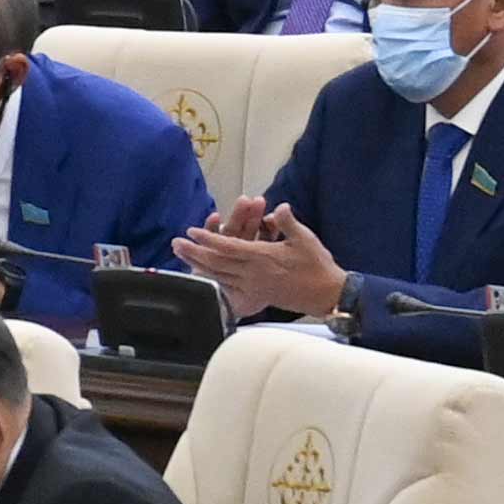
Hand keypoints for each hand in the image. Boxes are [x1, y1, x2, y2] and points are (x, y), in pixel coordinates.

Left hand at [162, 197, 344, 316]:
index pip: (228, 247)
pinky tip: (203, 277)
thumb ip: (287, 222)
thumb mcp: (304, 238)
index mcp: (262, 257)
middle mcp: (253, 274)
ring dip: (199, 266)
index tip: (191, 231)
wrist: (327, 294)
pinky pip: (230, 289)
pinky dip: (214, 282)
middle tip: (176, 243)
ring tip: (183, 256)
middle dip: (194, 253)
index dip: (207, 239)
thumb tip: (278, 206)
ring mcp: (253, 287)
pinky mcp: (256, 297)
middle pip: (216, 263)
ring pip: (219, 276)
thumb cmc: (317, 265)